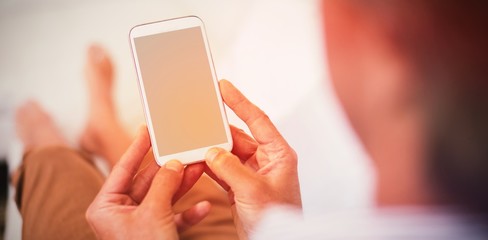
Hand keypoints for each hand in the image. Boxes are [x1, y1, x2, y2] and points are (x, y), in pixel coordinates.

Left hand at [86, 127, 210, 239]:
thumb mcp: (154, 213)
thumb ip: (163, 183)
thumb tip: (173, 163)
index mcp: (106, 206)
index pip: (123, 168)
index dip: (137, 147)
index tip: (148, 129)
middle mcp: (121, 213)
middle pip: (148, 181)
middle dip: (170, 168)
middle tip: (184, 150)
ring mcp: (139, 224)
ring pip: (163, 196)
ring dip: (182, 185)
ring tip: (199, 168)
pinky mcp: (156, 234)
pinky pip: (173, 217)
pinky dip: (188, 212)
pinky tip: (204, 206)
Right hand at [205, 80, 301, 238]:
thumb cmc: (277, 220)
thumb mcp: (253, 191)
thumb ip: (230, 168)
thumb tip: (212, 152)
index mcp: (278, 155)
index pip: (258, 120)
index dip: (240, 102)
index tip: (224, 86)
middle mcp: (266, 161)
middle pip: (239, 136)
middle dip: (219, 128)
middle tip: (201, 113)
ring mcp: (252, 173)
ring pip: (227, 153)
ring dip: (211, 149)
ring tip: (193, 139)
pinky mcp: (240, 186)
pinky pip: (221, 169)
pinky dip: (208, 165)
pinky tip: (196, 160)